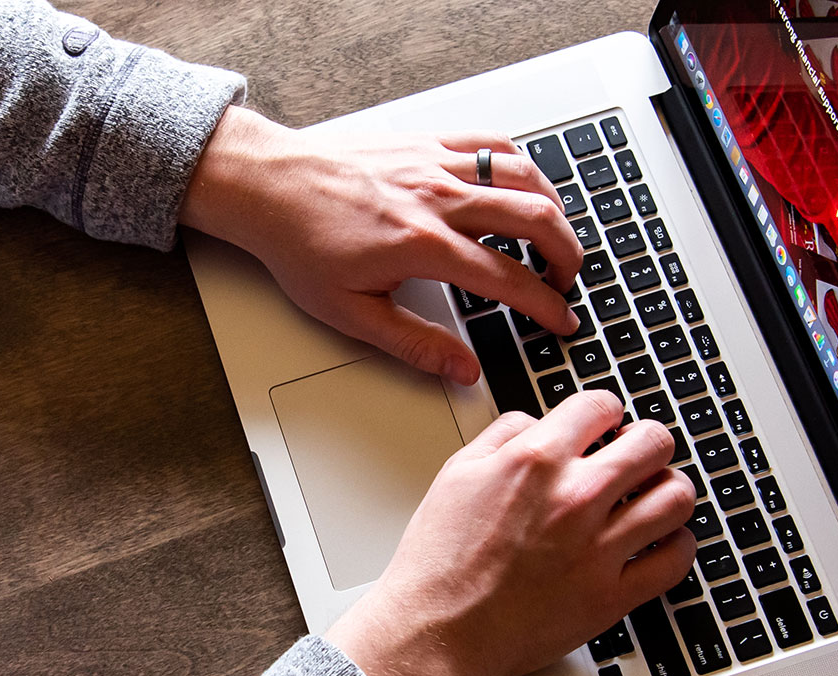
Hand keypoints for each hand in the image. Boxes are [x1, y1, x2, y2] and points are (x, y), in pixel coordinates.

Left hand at [179, 107, 586, 385]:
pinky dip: (520, 165)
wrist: (269, 186)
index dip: (546, 306)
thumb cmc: (300, 244)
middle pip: (534, 218)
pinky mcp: (427, 142)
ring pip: (522, 175)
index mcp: (423, 246)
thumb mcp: (350, 313)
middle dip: (567, 254)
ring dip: (553, 207)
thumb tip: (460, 370)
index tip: (561, 321)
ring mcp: (435, 164)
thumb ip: (414, 345)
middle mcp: (438, 198)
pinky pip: (492, 144)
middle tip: (568, 281)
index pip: (508, 279)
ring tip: (556, 236)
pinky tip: (523, 185)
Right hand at [323, 392, 696, 675]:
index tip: (608, 426)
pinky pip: (675, 561)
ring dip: (670, 490)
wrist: (437, 631)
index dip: (608, 413)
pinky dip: (677, 546)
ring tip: (656, 497)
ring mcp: (599, 547)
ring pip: (676, 497)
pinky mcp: (612, 595)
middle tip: (639, 457)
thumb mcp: (457, 473)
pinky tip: (662, 543)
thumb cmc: (440, 561)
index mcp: (536, 459)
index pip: (603, 405)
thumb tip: (538, 422)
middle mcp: (575, 497)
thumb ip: (503, 436)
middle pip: (654, 443)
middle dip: (648, 443)